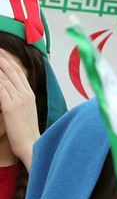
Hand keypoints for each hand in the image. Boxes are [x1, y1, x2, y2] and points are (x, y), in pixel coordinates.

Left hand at [0, 51, 38, 168]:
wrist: (32, 145)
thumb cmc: (27, 133)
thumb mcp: (25, 112)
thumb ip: (18, 100)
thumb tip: (8, 94)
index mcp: (30, 94)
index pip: (19, 72)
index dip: (9, 60)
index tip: (1, 52)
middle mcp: (25, 94)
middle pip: (11, 70)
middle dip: (1, 58)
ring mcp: (18, 99)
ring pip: (3, 76)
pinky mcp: (9, 106)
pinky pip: (0, 87)